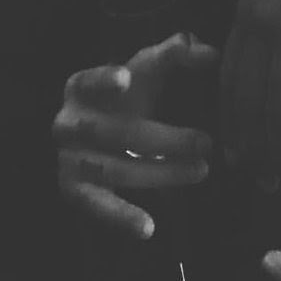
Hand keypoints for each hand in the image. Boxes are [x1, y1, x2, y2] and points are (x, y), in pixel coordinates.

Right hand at [53, 31, 218, 236]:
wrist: (96, 131)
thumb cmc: (129, 94)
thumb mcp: (147, 70)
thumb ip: (176, 55)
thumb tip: (211, 53)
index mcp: (81, 87)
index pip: (90, 79)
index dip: (105, 79)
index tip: (127, 79)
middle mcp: (69, 123)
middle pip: (115, 132)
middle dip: (164, 139)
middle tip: (206, 141)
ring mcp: (70, 160)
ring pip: (113, 169)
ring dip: (159, 173)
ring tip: (201, 171)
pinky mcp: (75, 191)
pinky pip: (99, 207)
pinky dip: (122, 217)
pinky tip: (148, 228)